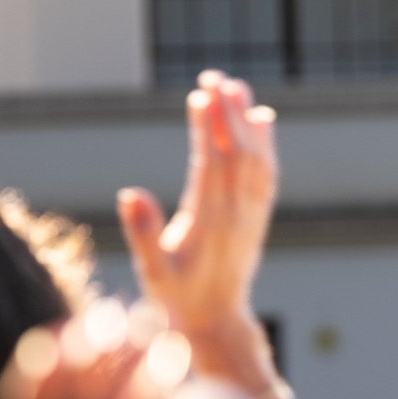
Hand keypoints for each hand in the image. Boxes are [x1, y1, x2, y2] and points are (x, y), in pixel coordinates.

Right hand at [118, 72, 278, 385]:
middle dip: (228, 112)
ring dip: (249, 122)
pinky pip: (267, 175)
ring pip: (257, 159)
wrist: (216, 321)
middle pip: (239, 152)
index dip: (208, 128)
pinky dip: (266, 145)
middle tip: (216, 77)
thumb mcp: (152, 270)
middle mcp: (237, 213)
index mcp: (210, 220)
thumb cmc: (177, 297)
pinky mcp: (258, 218)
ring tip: (237, 87)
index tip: (200, 96)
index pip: (212, 163)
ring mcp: (252, 214)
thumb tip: (130, 195)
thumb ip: (142, 233)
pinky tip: (263, 121)